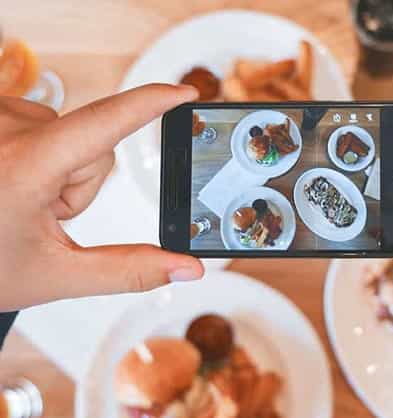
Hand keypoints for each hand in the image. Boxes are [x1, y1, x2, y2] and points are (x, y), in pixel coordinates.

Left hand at [0, 84, 203, 310]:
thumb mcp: (57, 274)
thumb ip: (129, 270)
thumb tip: (185, 266)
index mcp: (22, 167)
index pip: (105, 123)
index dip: (151, 104)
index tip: (184, 92)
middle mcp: (5, 129)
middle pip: (94, 143)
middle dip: (83, 181)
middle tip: (44, 213)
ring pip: (71, 134)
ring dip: (61, 167)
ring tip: (23, 197)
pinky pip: (44, 123)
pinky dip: (41, 152)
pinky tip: (14, 177)